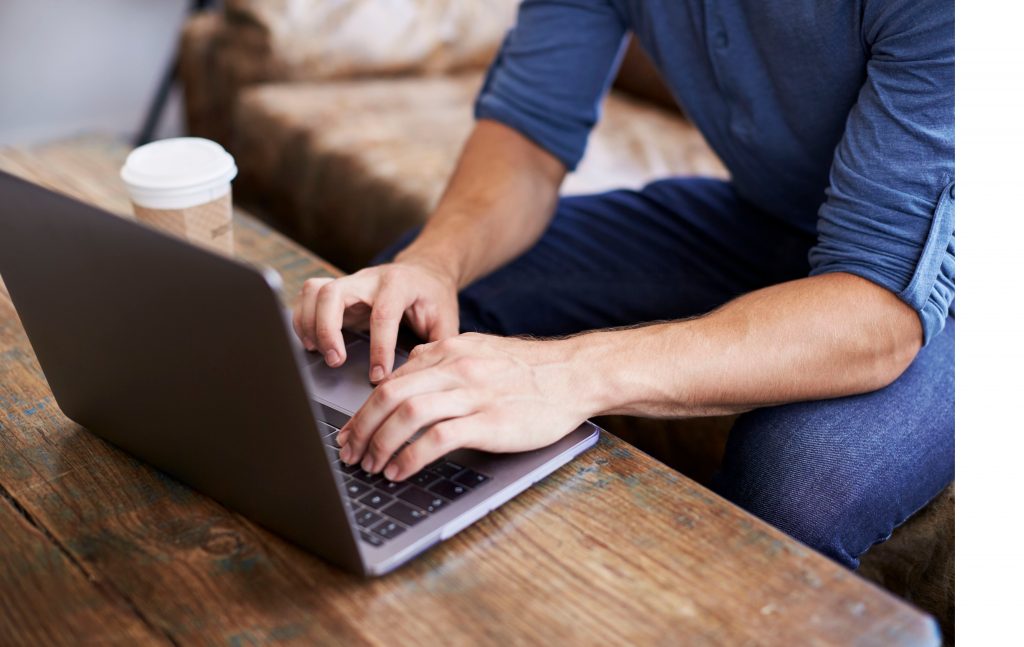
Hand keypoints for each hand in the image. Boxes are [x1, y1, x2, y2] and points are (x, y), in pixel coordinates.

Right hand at [292, 259, 458, 382]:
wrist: (425, 272)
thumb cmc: (434, 297)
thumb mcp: (446, 319)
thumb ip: (438, 346)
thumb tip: (424, 375)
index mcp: (399, 284)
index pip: (383, 314)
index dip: (378, 348)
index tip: (378, 376)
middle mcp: (369, 279)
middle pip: (334, 293)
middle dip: (328, 329)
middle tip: (335, 360)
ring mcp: (350, 283)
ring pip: (315, 291)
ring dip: (310, 323)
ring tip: (318, 352)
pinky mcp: (338, 291)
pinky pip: (308, 296)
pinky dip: (303, 319)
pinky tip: (311, 343)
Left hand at [336, 333, 589, 480]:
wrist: (576, 374)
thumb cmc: (531, 370)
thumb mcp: (482, 351)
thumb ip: (445, 358)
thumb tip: (411, 367)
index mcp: (450, 350)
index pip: (392, 379)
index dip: (363, 409)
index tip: (351, 433)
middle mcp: (455, 368)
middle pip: (389, 395)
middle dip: (361, 428)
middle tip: (349, 453)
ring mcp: (472, 393)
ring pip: (407, 413)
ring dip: (380, 443)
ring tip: (371, 466)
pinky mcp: (489, 421)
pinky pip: (437, 438)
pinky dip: (410, 457)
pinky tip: (400, 471)